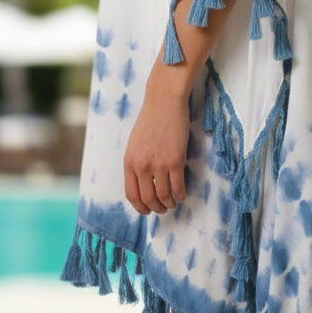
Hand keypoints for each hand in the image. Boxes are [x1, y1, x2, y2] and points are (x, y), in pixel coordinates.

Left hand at [123, 77, 189, 215]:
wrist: (164, 101)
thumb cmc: (150, 119)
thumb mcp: (135, 143)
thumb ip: (136, 163)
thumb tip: (143, 183)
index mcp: (129, 162)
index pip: (132, 194)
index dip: (140, 207)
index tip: (147, 210)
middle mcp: (142, 167)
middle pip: (148, 198)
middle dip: (156, 208)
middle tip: (163, 209)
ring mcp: (159, 164)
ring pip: (164, 195)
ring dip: (169, 203)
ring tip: (173, 202)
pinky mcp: (176, 160)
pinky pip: (178, 186)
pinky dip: (181, 194)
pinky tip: (182, 195)